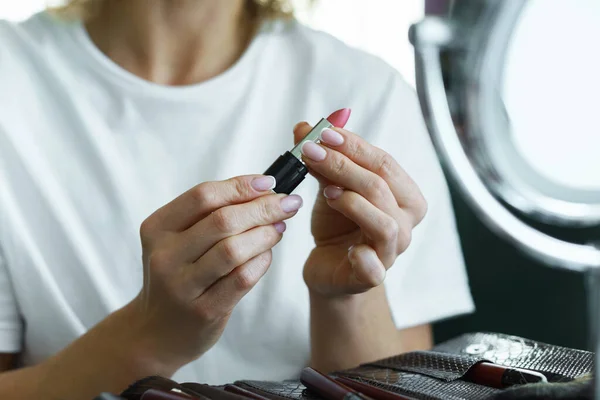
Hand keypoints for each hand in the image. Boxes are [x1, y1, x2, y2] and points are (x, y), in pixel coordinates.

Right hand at [130, 175, 302, 368]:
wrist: (156, 331)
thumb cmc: (177, 275)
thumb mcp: (177, 240)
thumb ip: (210, 214)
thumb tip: (262, 189)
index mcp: (157, 228)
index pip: (203, 196)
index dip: (240, 186)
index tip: (269, 183)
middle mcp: (165, 255)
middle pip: (223, 220)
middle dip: (263, 208)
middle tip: (288, 203)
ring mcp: (182, 286)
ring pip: (234, 250)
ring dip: (265, 234)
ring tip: (280, 227)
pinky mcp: (203, 311)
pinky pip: (242, 278)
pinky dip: (262, 261)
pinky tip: (268, 254)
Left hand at [293, 122, 426, 296]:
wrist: (330, 266)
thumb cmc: (338, 225)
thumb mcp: (330, 186)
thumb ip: (323, 159)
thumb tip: (304, 127)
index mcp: (404, 196)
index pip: (384, 162)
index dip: (353, 145)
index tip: (322, 132)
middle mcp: (405, 222)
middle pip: (381, 187)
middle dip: (343, 165)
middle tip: (310, 152)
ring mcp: (391, 251)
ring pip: (383, 223)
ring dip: (352, 203)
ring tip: (326, 193)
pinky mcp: (372, 276)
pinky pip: (375, 267)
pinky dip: (363, 257)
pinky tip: (349, 249)